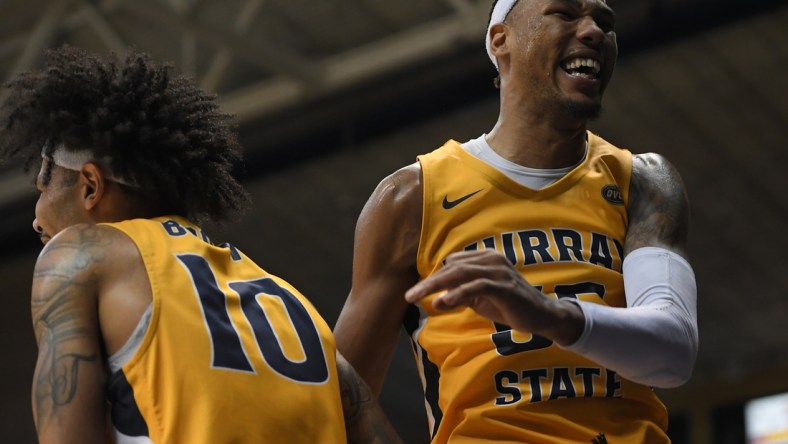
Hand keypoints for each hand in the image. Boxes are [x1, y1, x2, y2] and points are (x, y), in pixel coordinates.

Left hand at [404, 249, 583, 344]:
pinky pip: (476, 287)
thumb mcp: (480, 298)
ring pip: (460, 274)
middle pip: (452, 267)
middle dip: (428, 282)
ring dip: (436, 287)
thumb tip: (436, 297)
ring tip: (417, 298)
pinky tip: (443, 302)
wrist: (542, 316)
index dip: (433, 277)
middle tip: (408, 296)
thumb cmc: (509, 305)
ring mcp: (499, 271)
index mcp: (485, 258)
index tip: (416, 292)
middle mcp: (491, 260)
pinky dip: (458, 294)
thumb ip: (460, 294)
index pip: (452, 264)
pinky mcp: (505, 286)